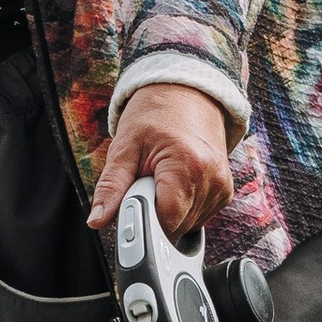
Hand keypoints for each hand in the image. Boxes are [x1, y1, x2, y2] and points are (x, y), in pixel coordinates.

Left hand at [87, 84, 233, 240]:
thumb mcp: (124, 148)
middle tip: (143, 184)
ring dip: (166, 211)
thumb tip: (97, 220)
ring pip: (185, 226)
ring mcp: (222, 187)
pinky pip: (196, 217)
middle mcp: (211, 180)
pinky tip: (174, 184)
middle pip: (174, 227)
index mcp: (187, 167)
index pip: (165, 222)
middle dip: (152, 214)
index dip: (142, 223)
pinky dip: (180, 208)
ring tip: (160, 179)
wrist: (184, 94)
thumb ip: (110, 187)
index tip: (129, 208)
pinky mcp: (224, 192)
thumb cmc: (154, 116)